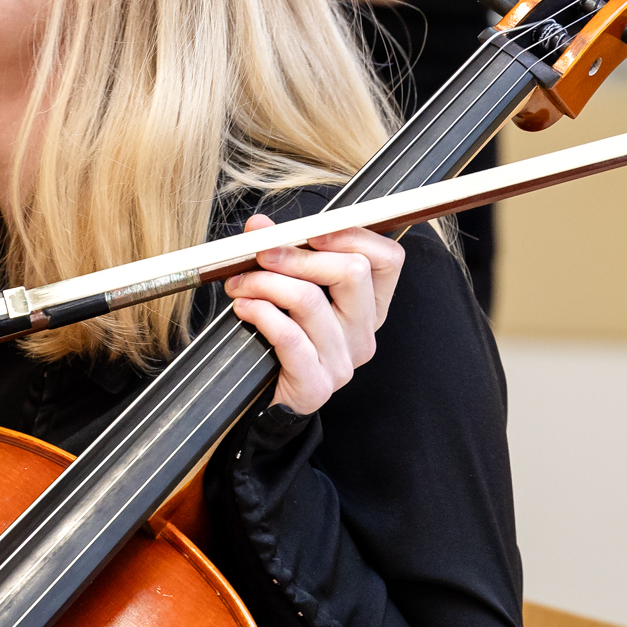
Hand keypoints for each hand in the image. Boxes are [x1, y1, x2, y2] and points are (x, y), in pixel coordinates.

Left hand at [223, 214, 406, 416]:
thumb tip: (259, 226)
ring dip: (265, 283)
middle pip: (352, 271)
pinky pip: (289, 336)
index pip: (388, 259)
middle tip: (260, 253)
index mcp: (370, 306)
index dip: (353, 236)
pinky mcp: (317, 383)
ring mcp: (344, 361)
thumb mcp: (291, 290)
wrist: (272, 400)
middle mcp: (364, 332)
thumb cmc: (285, 339)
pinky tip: (243, 307)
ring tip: (239, 283)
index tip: (311, 230)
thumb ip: (282, 255)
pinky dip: (260, 313)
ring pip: (310, 300)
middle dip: (298, 255)